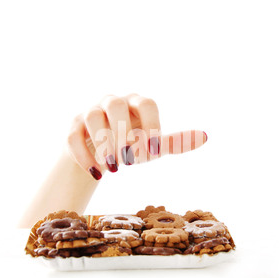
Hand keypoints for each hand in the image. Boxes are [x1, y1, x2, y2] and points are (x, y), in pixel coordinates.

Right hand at [67, 94, 207, 179]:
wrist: (101, 153)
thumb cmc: (132, 146)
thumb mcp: (153, 146)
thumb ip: (174, 142)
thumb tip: (205, 136)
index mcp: (136, 104)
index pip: (146, 103)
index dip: (151, 125)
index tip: (153, 150)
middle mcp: (113, 103)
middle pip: (116, 105)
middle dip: (122, 133)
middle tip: (130, 159)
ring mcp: (91, 112)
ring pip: (92, 117)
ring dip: (103, 144)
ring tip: (113, 168)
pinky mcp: (74, 127)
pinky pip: (73, 136)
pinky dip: (84, 156)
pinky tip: (96, 173)